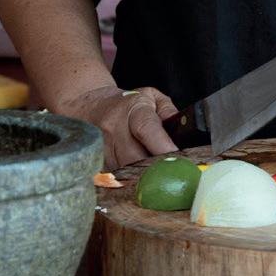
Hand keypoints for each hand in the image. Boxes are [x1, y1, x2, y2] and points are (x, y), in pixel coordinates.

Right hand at [64, 83, 179, 169]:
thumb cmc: (128, 104)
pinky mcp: (95, 160)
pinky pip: (114, 175)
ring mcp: (101, 145)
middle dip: (154, 167)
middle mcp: (114, 127)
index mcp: (133, 109)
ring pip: (124, 169)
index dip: (162, 146)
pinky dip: (128, 177)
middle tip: (170, 173)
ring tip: (155, 173)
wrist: (93, 105)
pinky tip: (137, 173)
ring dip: (141, 174)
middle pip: (135, 157)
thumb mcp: (153, 98)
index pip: (147, 129)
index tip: (177, 158)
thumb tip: (182, 129)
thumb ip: (169, 111)